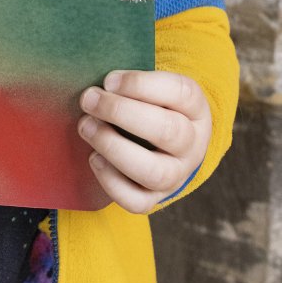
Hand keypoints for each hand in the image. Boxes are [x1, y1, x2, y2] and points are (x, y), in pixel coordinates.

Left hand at [77, 69, 211, 213]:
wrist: (161, 143)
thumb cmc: (147, 103)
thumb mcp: (149, 86)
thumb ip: (129, 83)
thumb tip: (96, 85)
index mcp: (195, 108)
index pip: (180, 92)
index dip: (140, 84)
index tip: (108, 80)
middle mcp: (193, 144)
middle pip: (167, 131)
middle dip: (121, 112)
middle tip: (89, 99)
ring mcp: (177, 174)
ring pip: (155, 172)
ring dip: (114, 147)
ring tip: (86, 127)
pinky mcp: (157, 197)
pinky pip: (138, 201)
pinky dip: (111, 182)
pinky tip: (94, 158)